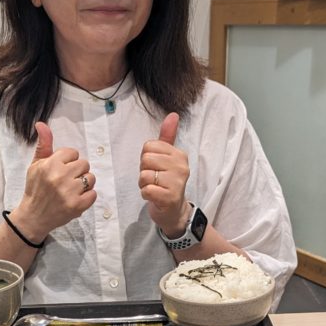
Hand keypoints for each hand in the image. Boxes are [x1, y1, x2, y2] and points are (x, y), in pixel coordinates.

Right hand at [11, 123, 96, 242]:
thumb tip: (41, 123)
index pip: (73, 152)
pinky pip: (93, 194)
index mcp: (50, 164)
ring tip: (72, 190)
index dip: (68, 161)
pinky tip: (76, 198)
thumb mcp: (35, 165)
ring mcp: (69, 192)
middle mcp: (60, 177)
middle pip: (84, 164)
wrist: (33, 216)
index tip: (60, 170)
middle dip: (77, 171)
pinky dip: (87, 197)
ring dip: (84, 184)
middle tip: (67, 181)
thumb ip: (43, 145)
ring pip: (90, 178)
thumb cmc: (35, 188)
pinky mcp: (77, 206)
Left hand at [139, 113, 191, 236]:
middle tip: (154, 180)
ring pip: (144, 175)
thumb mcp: (167, 158)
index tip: (156, 168)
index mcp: (179, 154)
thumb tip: (173, 114)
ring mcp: (177, 182)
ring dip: (144, 184)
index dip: (146, 159)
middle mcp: (181, 166)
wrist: (174, 211)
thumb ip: (167, 137)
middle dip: (144, 172)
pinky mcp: (170, 197)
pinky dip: (146, 194)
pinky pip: (146, 189)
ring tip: (155, 188)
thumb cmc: (167, 183)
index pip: (149, 146)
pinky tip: (155, 197)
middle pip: (145, 159)